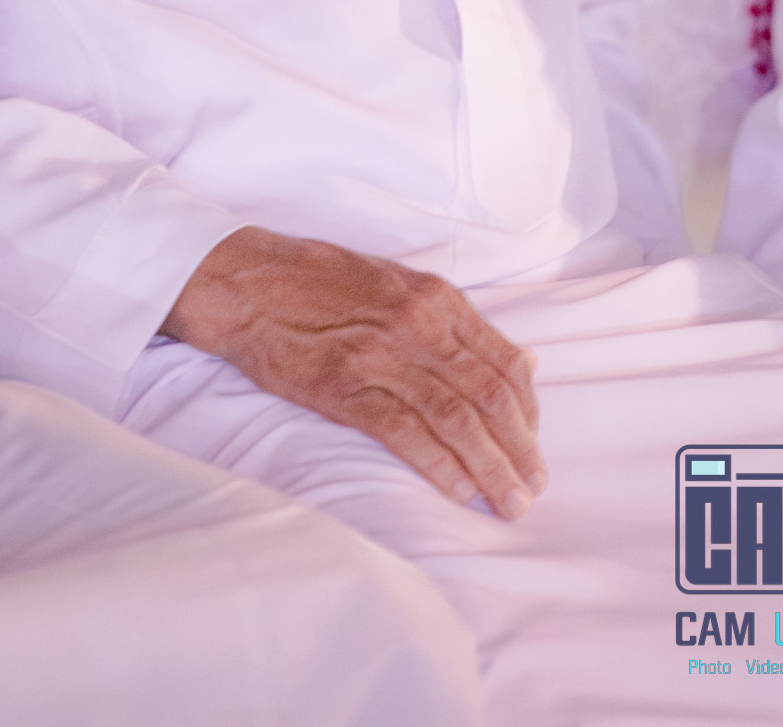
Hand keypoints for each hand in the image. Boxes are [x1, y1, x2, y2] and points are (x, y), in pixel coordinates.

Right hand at [163, 227, 544, 519]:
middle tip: (531, 489)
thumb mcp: (400, 283)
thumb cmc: (323, 280)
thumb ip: (458, 323)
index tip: (532, 445)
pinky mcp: (345, 387)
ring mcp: (382, 355)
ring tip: (508, 502)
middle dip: (519, 448)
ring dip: (490, 466)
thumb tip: (522, 362)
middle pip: (488, 394)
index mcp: (436, 297)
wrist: (250, 281)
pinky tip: (458, 490)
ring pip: (456, 418)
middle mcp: (418, 323)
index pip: (503, 361)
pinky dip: (438, 465)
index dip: (528, 411)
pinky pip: (405, 432)